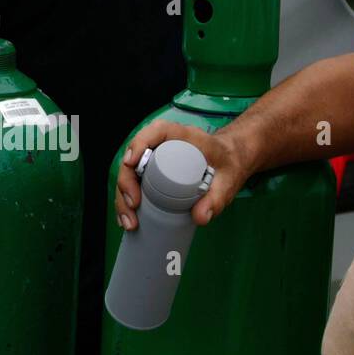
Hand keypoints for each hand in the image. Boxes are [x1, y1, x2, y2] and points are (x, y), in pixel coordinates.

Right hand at [114, 120, 252, 230]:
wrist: (230, 163)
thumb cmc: (228, 164)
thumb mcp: (228, 180)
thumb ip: (217, 198)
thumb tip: (200, 218)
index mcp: (182, 136)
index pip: (155, 132)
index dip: (139, 144)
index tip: (131, 163)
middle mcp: (163, 146)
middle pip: (135, 157)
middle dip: (126, 182)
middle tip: (133, 206)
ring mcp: (155, 161)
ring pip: (130, 174)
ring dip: (123, 198)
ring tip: (130, 223)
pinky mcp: (153, 175)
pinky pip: (135, 185)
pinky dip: (129, 202)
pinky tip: (129, 220)